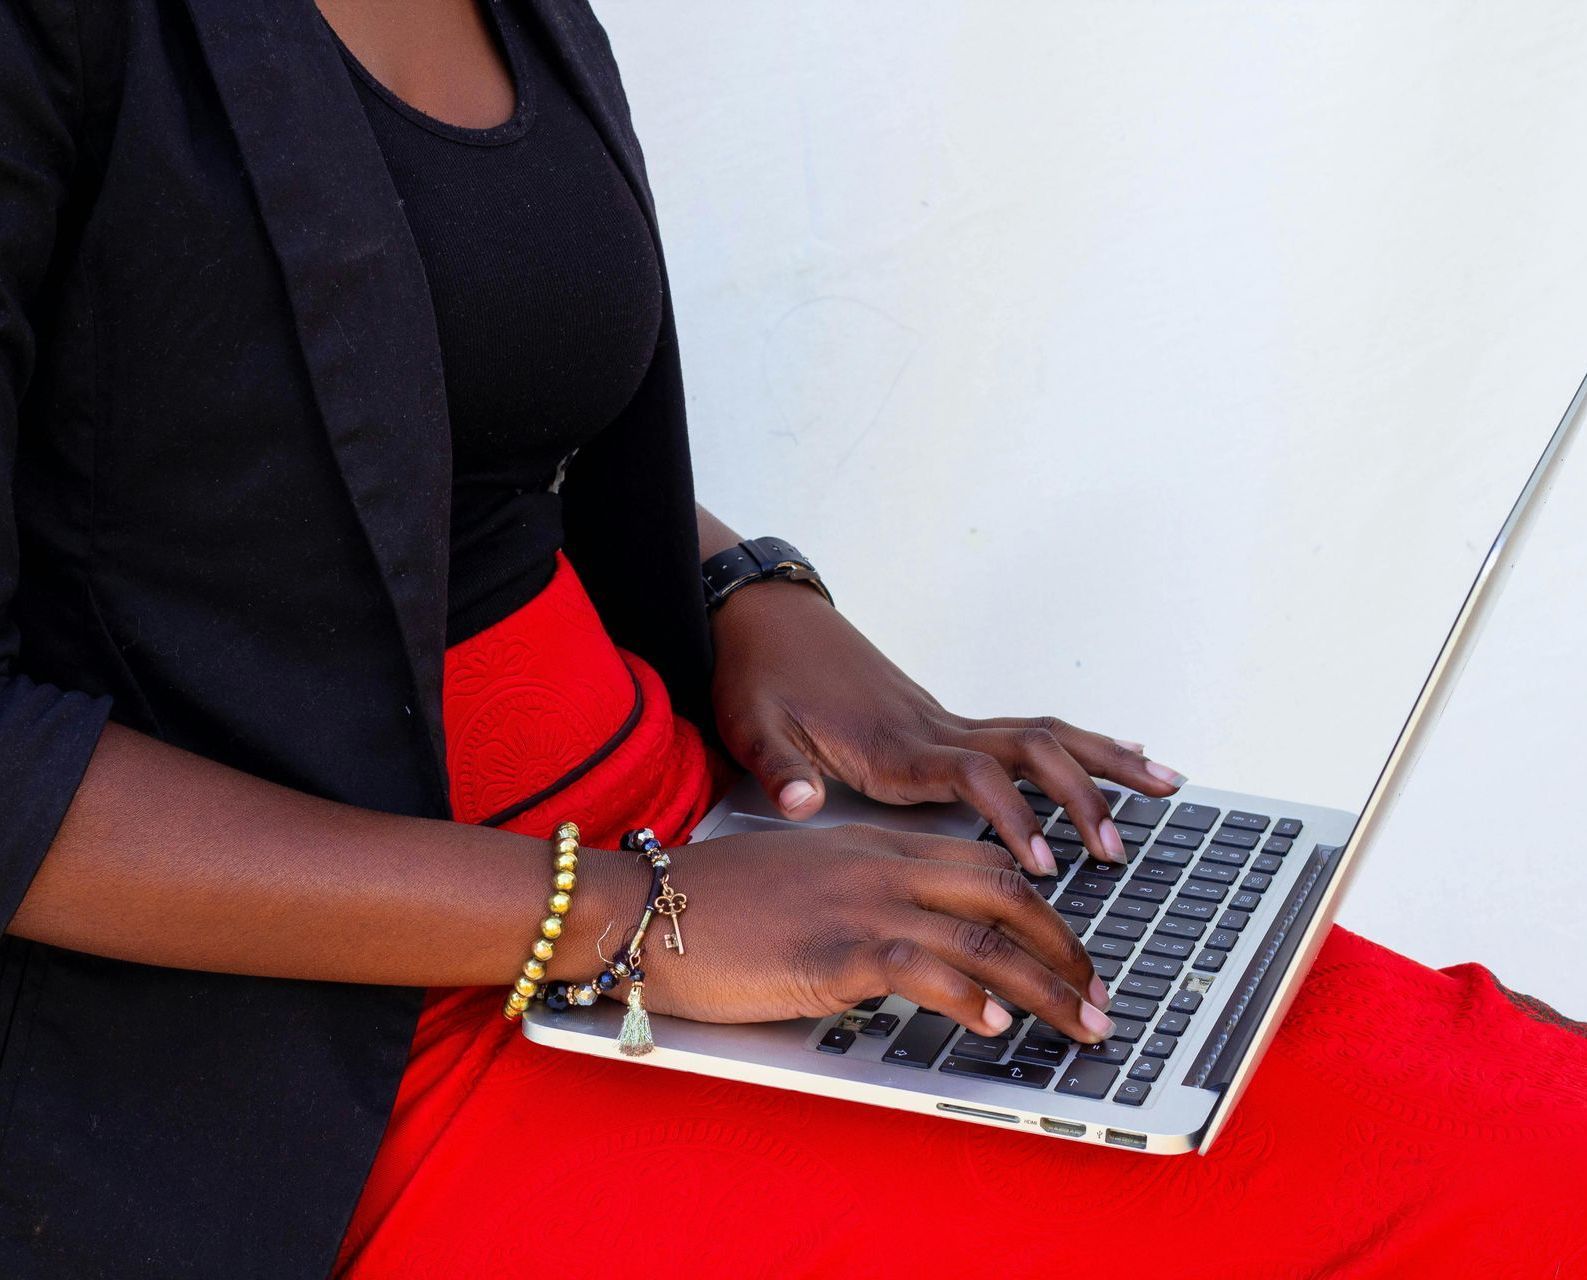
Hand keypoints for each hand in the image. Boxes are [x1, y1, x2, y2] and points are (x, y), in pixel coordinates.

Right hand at [637, 823, 1115, 1041]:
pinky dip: (968, 999)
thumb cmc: (710, 901)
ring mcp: (858, 904)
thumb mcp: (801, 881)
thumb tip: (902, 942)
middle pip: (1003, 892)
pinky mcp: (831, 950)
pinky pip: (922, 969)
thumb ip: (858, 896)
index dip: (1041, 907)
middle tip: (1098, 995)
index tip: (1069, 950)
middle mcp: (878, 866)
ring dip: (1045, 985)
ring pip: (982, 936)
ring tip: (1081, 1024)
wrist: (642, 905)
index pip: (982, 864)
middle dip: (1064, 946)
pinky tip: (994, 1026)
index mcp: (872, 846)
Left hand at [709, 580, 1188, 875]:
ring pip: (1043, 734)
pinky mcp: (943, 719)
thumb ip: (781, 769)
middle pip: (1031, 750)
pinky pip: (1027, 730)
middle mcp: (932, 727)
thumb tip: (800, 805)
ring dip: (1105, 759)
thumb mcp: (753, 725)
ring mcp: (944, 719)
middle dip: (1083, 795)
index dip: (1012, 816)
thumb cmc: (758, 673)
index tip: (1042, 863)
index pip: (973, 775)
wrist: (762, 616)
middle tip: (1120, 846)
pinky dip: (1079, 744)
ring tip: (1166, 783)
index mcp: (893, 742)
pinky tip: (1116, 755)